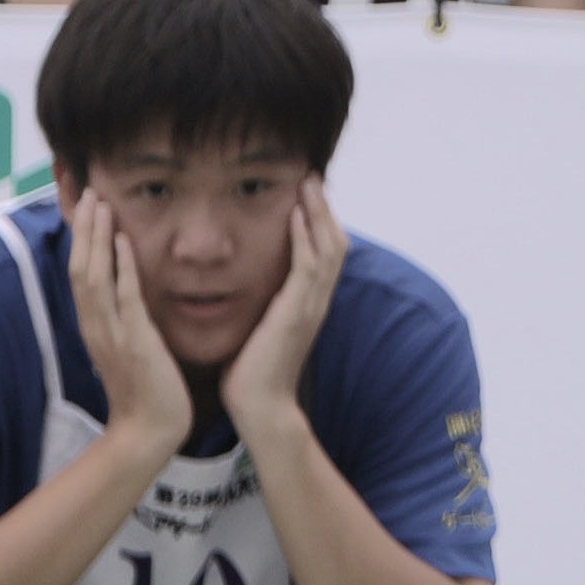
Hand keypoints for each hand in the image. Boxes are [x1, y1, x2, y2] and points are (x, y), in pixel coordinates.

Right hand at [65, 195, 191, 459]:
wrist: (149, 432)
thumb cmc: (147, 394)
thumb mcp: (130, 350)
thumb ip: (127, 323)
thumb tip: (129, 301)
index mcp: (95, 327)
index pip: (81, 274)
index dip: (81, 240)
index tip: (86, 208)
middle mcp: (96, 325)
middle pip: (80, 266)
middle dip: (83, 228)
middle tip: (88, 191)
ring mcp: (112, 333)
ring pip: (95, 275)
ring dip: (97, 237)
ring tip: (100, 202)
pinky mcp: (135, 341)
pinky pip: (125, 297)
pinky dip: (122, 266)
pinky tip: (124, 241)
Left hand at [220, 179, 346, 451]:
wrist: (259, 407)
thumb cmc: (253, 374)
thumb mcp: (261, 330)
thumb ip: (263, 307)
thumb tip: (250, 293)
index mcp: (308, 304)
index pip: (324, 254)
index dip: (319, 223)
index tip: (306, 195)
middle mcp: (316, 301)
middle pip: (334, 243)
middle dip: (325, 209)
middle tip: (312, 177)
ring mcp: (310, 306)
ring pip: (327, 248)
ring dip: (319, 213)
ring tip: (309, 184)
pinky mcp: (296, 312)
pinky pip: (307, 265)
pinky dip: (305, 237)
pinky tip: (296, 213)